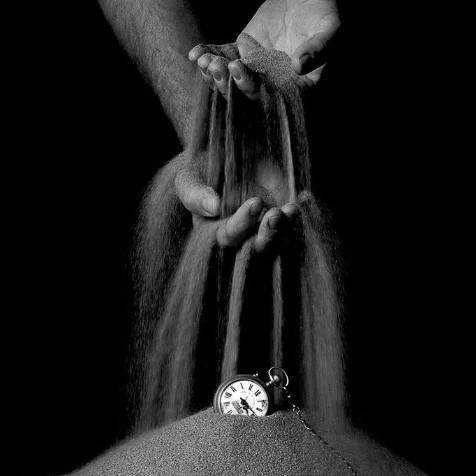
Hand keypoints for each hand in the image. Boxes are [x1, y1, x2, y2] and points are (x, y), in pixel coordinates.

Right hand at [175, 158, 297, 252]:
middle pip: (259, 247)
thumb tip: (215, 206)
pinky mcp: (281, 214)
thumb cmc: (199, 171)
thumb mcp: (188, 179)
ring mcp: (265, 226)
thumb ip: (195, 194)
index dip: (242, 223)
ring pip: (280, 238)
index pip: (230, 236)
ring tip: (293, 209)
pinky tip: (306, 198)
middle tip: (277, 216)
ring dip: (288, 227)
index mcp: (217, 233)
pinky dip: (303, 211)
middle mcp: (244, 236)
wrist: (221, 154)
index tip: (255, 202)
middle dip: (270, 234)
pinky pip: (295, 221)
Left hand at [189, 0, 339, 97]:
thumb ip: (319, 49)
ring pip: (231, 78)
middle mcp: (272, 84)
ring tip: (206, 62)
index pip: (272, 96)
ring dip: (215, 73)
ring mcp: (255, 69)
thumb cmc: (326, 14)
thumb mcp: (329, 30)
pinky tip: (195, 54)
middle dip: (230, 84)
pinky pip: (222, 57)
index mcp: (295, 88)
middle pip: (247, 93)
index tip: (242, 73)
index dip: (254, 89)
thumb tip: (299, 65)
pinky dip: (207, 55)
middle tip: (220, 68)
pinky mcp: (242, 52)